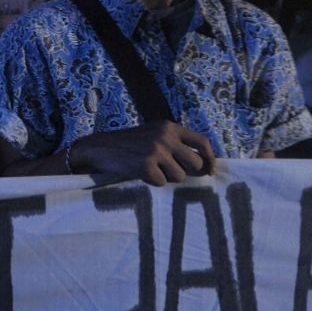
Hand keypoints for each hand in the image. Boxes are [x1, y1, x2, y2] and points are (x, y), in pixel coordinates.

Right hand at [70, 120, 214, 186]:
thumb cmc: (131, 144)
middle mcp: (165, 137)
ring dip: (167, 178)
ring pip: (179, 177)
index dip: (210, 159)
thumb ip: (176, 144)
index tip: (209, 171)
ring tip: (152, 169)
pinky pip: (161, 183)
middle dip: (187, 172)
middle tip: (172, 172)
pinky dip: (153, 181)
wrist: (101, 147)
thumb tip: (203, 166)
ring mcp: (156, 151)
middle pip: (195, 163)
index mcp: (170, 127)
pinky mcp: (145, 165)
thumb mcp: (155, 135)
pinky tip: (141, 172)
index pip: (202, 142)